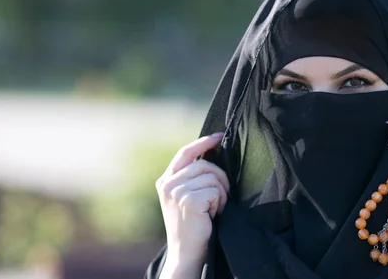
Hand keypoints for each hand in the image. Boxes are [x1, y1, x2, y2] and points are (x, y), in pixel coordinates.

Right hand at [155, 133, 229, 268]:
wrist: (186, 251)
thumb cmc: (192, 224)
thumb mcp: (185, 195)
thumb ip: (192, 176)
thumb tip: (212, 152)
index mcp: (165, 180)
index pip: (185, 152)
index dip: (203, 142)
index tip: (219, 136)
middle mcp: (168, 184)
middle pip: (204, 164)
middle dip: (220, 177)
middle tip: (221, 196)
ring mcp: (176, 192)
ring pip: (212, 177)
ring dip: (221, 193)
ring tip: (213, 208)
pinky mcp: (187, 201)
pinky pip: (215, 190)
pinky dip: (220, 202)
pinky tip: (212, 214)